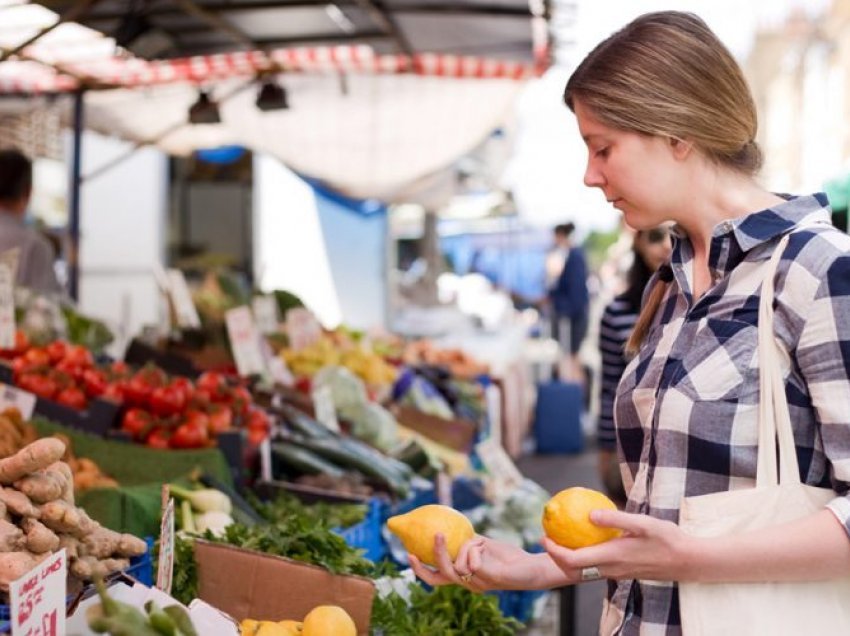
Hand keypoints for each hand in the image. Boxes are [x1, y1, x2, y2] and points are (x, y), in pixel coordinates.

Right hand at [408, 534, 543, 591]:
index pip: (436, 577)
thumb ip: (466, 542)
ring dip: (465, 547)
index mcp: (463, 577)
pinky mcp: (489, 579)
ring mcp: (478, 583)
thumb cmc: (504, 556)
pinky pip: (473, 560)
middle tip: (427, 542)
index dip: (420, 569)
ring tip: (468, 538)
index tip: (408, 554)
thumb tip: (448, 526)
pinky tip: (485, 545)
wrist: (529, 566)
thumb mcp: (481, 545)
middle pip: (441, 577)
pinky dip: (476, 548)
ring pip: (458, 565)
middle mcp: (468, 584)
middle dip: (431, 561)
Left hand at [542, 509, 694, 581]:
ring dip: (567, 559)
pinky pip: (595, 568)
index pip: (573, 561)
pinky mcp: (622, 572)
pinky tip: (585, 540)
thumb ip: (616, 518)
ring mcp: (617, 573)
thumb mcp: (643, 523)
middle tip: (546, 537)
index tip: (543, 537)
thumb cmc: (667, 539)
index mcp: (612, 557)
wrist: (687, 562)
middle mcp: (611, 569)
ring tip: (560, 538)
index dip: (554, 551)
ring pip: (584, 572)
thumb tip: (590, 513)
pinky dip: (583, 558)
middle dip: (555, 557)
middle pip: (573, 571)